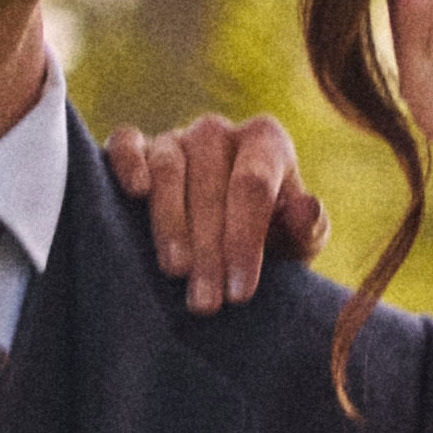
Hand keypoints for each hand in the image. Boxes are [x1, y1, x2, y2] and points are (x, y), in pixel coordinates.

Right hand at [100, 110, 322, 313]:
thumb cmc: (268, 238)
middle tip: (207, 302)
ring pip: (168, 169)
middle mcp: (218, 131)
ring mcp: (175, 136)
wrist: (227, 236)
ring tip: (176, 272)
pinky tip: (135, 194)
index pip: (253, 186)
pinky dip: (127, 163)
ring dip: (170, 225)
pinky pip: (126, 144)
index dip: (244, 239)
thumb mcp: (296, 242)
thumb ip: (307, 228)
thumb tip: (306, 209)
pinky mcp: (137, 146)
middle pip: (210, 183)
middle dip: (209, 248)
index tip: (239, 292)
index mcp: (266, 140)